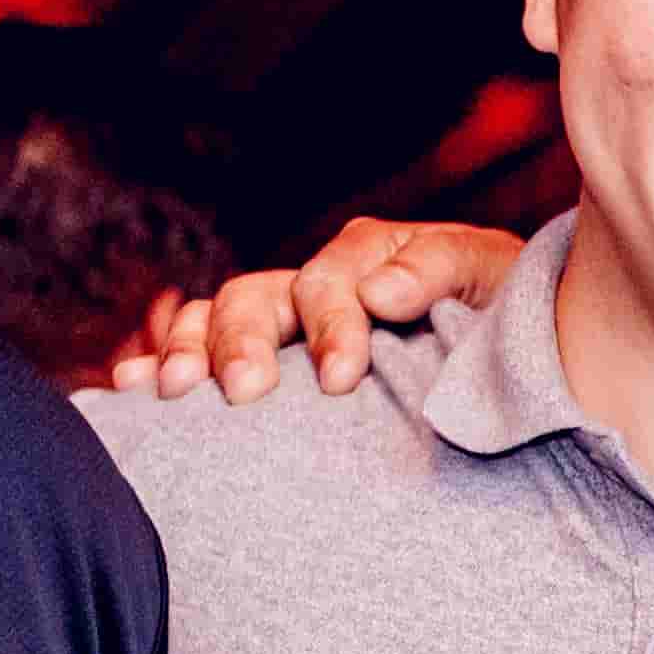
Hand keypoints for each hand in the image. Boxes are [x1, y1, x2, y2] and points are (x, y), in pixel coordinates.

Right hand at [111, 218, 531, 399]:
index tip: (341, 380)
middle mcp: (315, 285)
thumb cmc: (507, 306)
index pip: (330, 284)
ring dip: (190, 350)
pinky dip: (161, 361)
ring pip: (219, 320)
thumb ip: (440, 269)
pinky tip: (132, 387)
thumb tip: (380, 292)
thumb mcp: (491, 275)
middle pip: (257, 298)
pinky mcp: (272, 364)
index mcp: (366, 259)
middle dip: (243, 343)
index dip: (332, 328)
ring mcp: (286, 323)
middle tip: (243, 394)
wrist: (521, 342)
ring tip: (171, 391)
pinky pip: (202, 353)